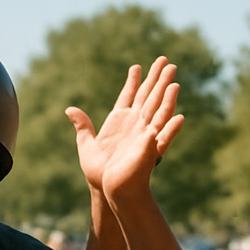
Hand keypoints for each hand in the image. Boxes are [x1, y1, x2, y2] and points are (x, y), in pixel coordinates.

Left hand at [65, 56, 183, 204]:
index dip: (133, 81)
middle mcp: (134, 125)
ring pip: (158, 112)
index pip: (128, 96)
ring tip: (174, 81)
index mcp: (119, 121)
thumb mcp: (86, 145)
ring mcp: (143, 136)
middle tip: (165, 60)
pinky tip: (180, 118)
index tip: (137, 66)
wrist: (107, 189)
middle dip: (157, 79)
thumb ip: (83, 126)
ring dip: (167, 96)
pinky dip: (170, 129)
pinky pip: (163, 138)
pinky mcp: (149, 150)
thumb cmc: (98, 171)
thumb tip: (70, 109)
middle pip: (148, 97)